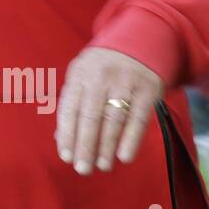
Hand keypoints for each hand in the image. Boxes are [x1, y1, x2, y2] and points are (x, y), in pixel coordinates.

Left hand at [55, 47, 163, 174]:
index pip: (70, 107)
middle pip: (90, 115)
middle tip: (82, 169)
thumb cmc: (104, 68)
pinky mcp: (148, 88)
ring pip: (113, 118)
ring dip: (106, 146)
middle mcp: (100, 76)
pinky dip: (131, 139)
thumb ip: (73, 104)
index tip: (65, 157)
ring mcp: (125, 81)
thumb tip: (61, 139)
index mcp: (80, 73)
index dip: (67, 133)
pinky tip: (124, 157)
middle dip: (85, 144)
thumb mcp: (84, 76)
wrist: (140, 40)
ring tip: (102, 166)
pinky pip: (139, 117)